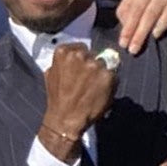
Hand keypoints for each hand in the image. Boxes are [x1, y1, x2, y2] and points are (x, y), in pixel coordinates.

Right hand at [39, 43, 116, 162]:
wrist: (66, 118)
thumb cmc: (59, 98)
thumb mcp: (53, 73)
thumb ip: (65, 62)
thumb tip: (77, 55)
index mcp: (64, 52)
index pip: (81, 47)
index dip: (84, 58)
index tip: (82, 67)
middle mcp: (81, 55)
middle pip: (94, 55)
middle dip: (93, 65)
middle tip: (88, 80)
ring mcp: (95, 65)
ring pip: (105, 64)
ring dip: (102, 74)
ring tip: (93, 88)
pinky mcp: (108, 75)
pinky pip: (113, 75)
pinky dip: (110, 83)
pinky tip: (100, 92)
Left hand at [116, 0, 166, 54]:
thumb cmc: (149, 6)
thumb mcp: (134, 7)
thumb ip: (126, 14)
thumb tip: (125, 28)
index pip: (134, 9)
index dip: (128, 27)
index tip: (123, 44)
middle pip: (150, 13)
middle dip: (141, 33)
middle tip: (134, 49)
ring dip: (160, 25)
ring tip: (153, 37)